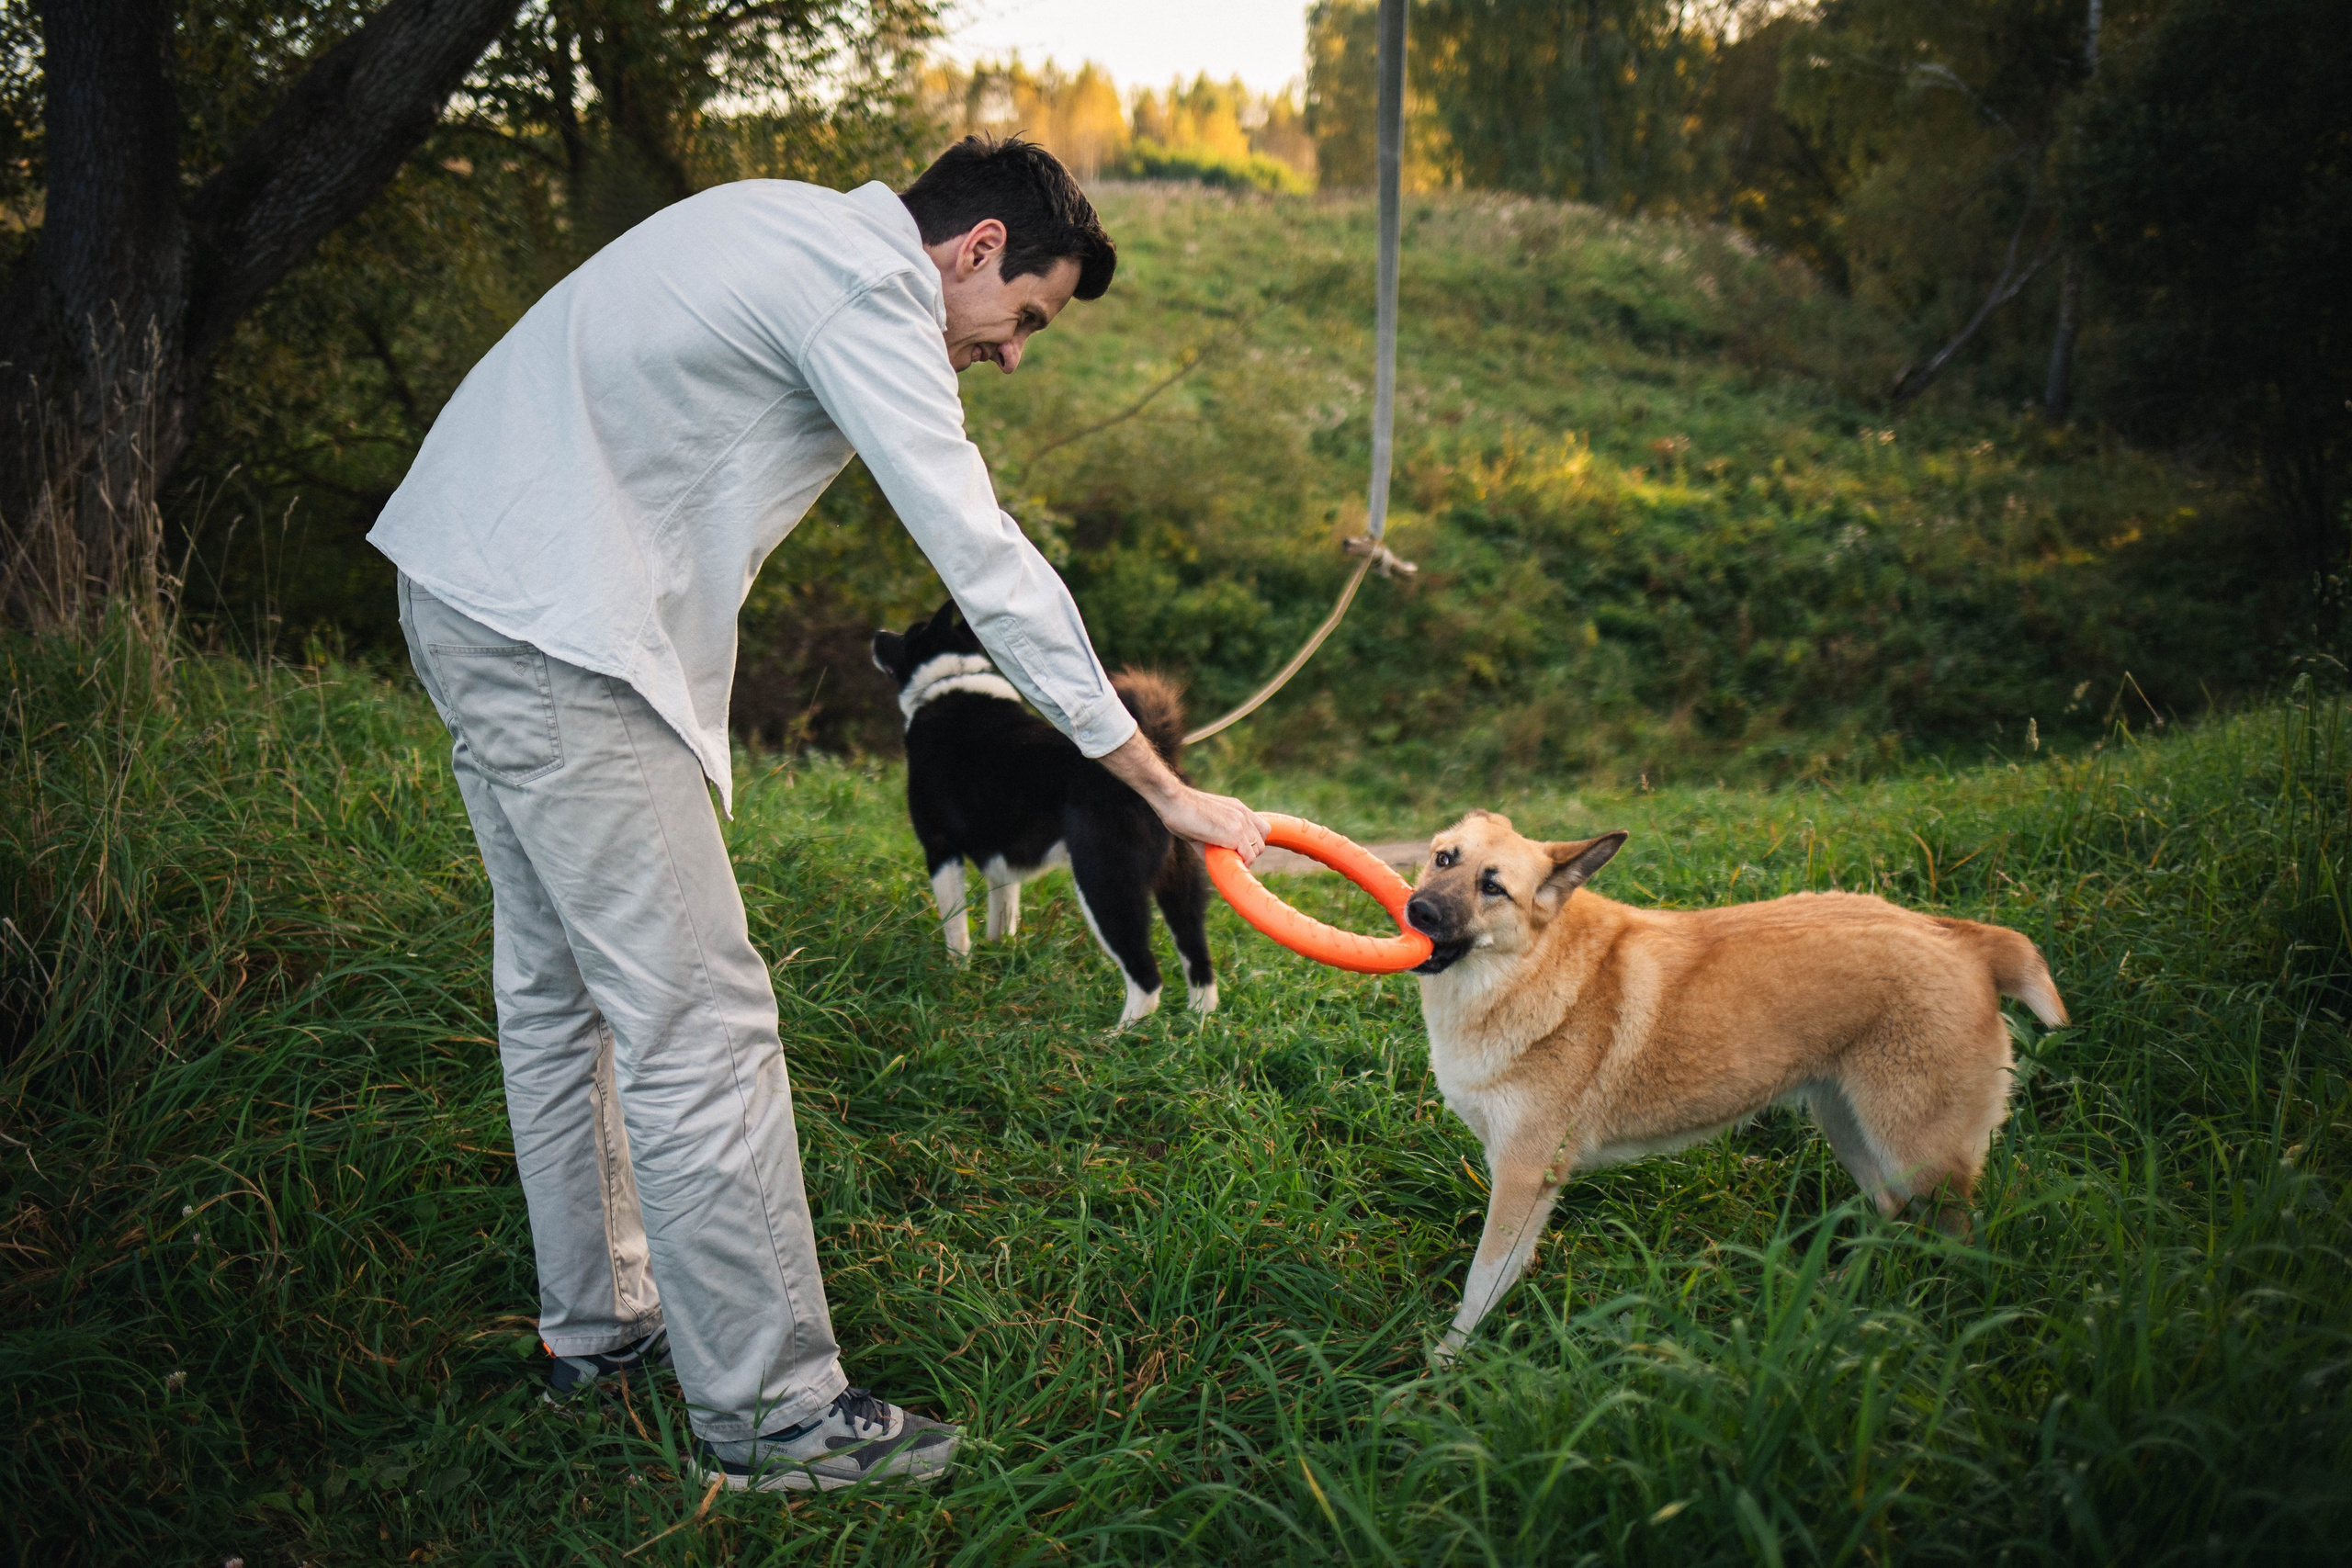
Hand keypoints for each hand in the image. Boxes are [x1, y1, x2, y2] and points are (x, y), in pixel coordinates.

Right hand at [1154, 784, 1268, 863]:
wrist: (1174, 801)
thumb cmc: (1180, 812)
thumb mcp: (1204, 825)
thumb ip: (1213, 842)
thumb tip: (1214, 862)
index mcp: (1237, 808)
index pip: (1261, 828)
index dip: (1252, 842)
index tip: (1239, 850)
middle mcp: (1243, 814)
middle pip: (1262, 840)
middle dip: (1249, 852)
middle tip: (1231, 858)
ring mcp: (1241, 823)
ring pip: (1257, 850)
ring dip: (1244, 859)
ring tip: (1225, 861)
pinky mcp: (1235, 834)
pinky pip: (1249, 856)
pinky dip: (1240, 864)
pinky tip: (1226, 864)